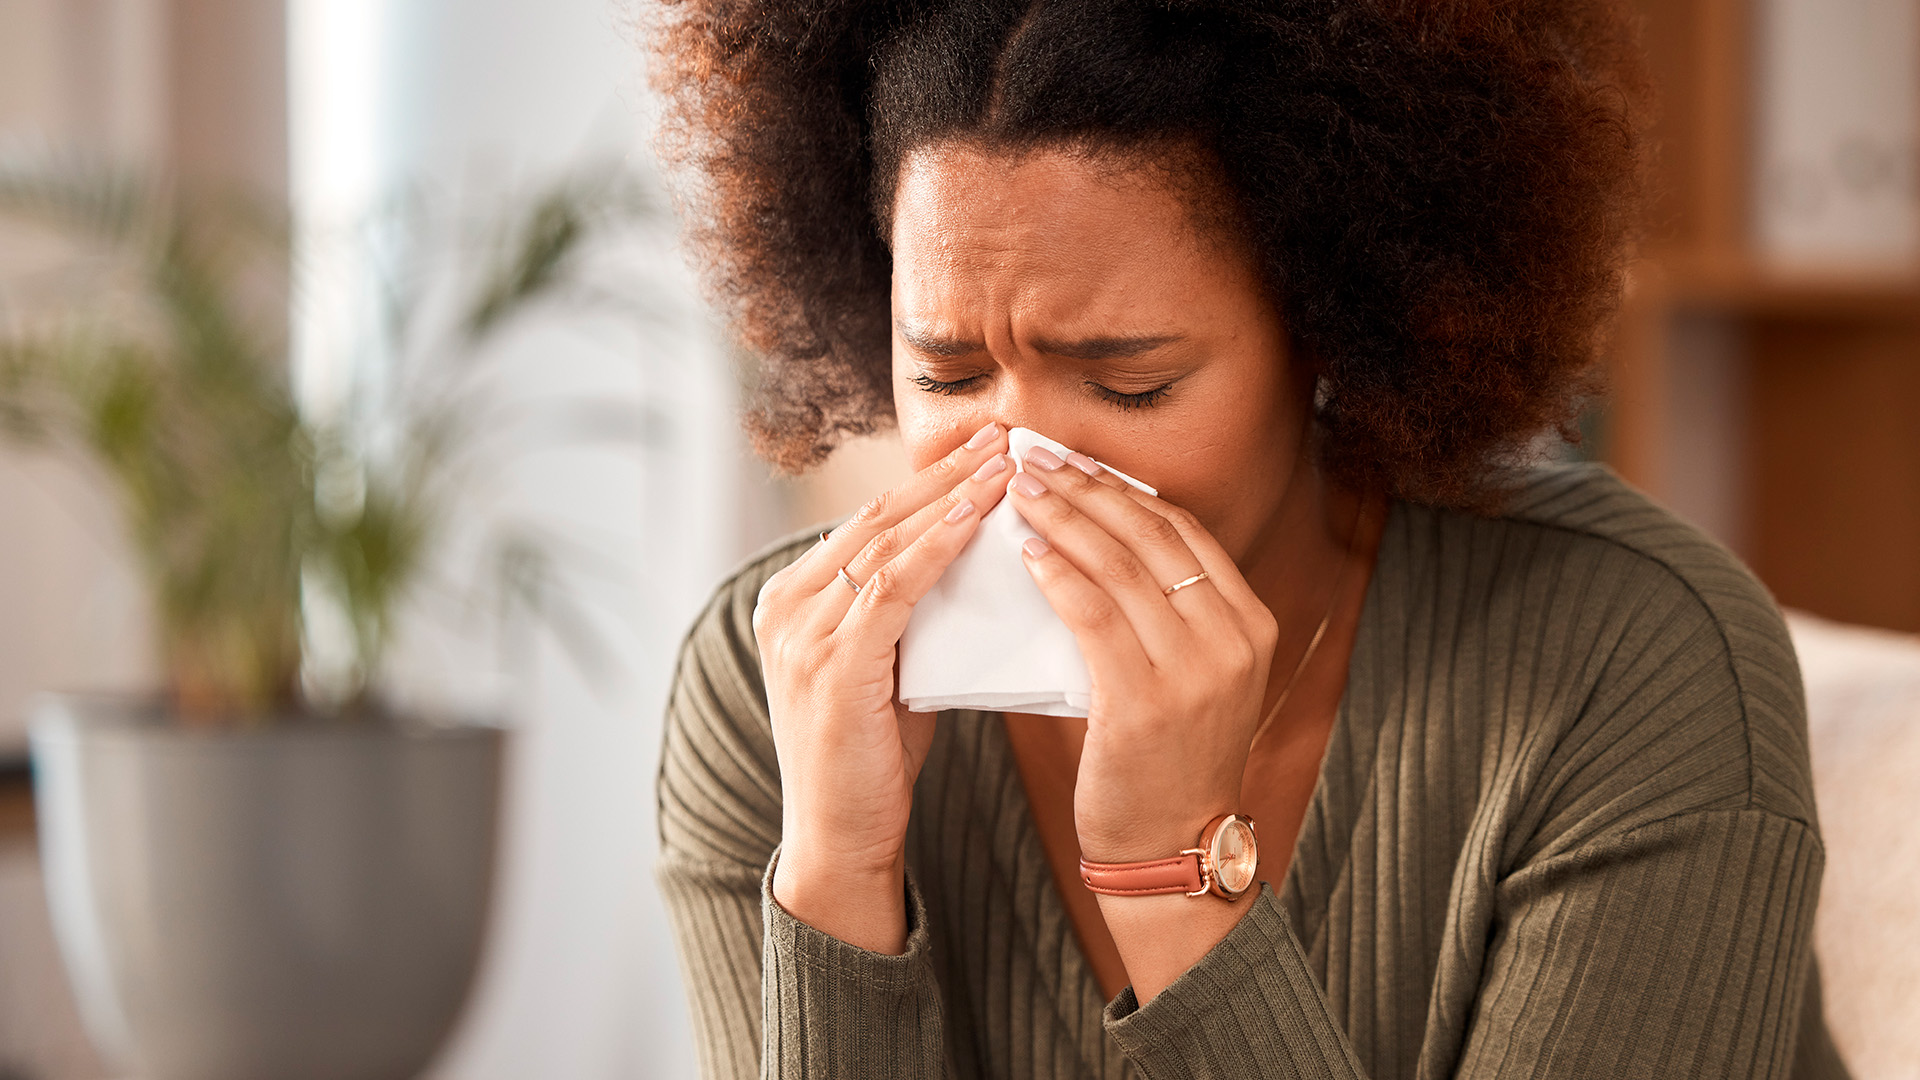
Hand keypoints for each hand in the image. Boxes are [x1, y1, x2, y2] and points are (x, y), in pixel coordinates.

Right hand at [754, 421, 1011, 952]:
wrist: (839, 839)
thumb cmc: (871, 757)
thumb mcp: (884, 667)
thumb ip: (906, 613)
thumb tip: (971, 560)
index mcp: (791, 598)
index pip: (870, 519)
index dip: (932, 479)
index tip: (988, 448)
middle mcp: (785, 604)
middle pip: (878, 515)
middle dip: (947, 471)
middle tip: (1006, 434)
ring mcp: (801, 633)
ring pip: (886, 541)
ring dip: (953, 497)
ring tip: (1008, 464)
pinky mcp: (831, 663)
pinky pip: (892, 586)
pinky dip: (938, 547)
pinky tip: (978, 520)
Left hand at [1008, 443, 1280, 996]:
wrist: (1171, 846)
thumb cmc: (1165, 759)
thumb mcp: (1193, 677)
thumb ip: (1167, 615)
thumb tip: (1100, 539)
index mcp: (1250, 623)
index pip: (1183, 530)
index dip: (1123, 488)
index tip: (1074, 460)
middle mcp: (1232, 638)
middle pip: (1150, 535)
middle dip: (1086, 487)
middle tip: (1034, 457)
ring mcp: (1195, 669)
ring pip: (1118, 565)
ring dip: (1061, 517)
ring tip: (1018, 490)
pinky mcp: (1146, 700)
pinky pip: (1092, 614)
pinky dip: (1056, 573)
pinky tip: (1025, 549)